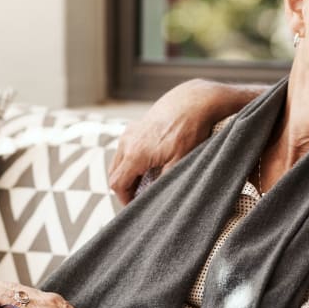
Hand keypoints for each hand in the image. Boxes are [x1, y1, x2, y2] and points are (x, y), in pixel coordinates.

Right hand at [108, 79, 262, 203]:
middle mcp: (127, 141)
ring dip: (129, 173)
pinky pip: (127, 149)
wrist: (193, 100)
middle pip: (115, 174)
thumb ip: (163, 183)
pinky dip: (133, 160)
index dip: (125, 200)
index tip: (137, 207)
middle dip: (126, 188)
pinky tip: (151, 163)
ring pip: (120, 161)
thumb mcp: (179, 162)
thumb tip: (156, 200)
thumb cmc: (189, 131)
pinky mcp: (136, 126)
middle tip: (142, 197)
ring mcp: (130, 132)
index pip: (117, 184)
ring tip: (148, 181)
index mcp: (134, 153)